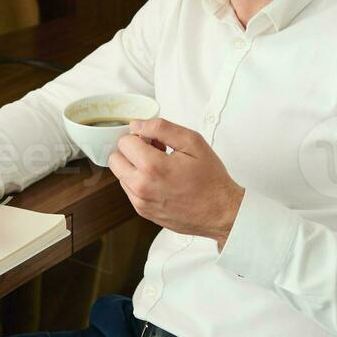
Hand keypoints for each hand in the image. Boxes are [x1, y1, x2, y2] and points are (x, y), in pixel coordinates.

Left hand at [108, 118, 244, 248]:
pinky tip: (160, 181)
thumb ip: (161, 128)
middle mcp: (141, 187)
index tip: (153, 140)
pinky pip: (129, 190)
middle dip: (131, 151)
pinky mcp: (143, 211)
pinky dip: (139, 182)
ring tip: (159, 167)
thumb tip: (137, 125)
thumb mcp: (192, 142)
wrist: (220, 212)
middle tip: (153, 151)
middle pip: (115, 159)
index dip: (139, 136)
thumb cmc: (210, 179)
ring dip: (134, 167)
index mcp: (152, 167)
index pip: (124, 142)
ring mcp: (140, 202)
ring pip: (120, 175)